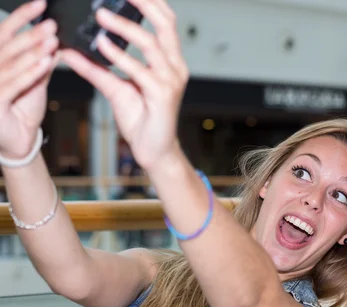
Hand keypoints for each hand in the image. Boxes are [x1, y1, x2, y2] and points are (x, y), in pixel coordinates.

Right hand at [0, 0, 58, 158]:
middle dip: (30, 34)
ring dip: (32, 51)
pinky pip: (15, 84)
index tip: (41, 4)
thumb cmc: (22, 109)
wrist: (19, 141)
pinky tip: (46, 63)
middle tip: (51, 25)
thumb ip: (40, 60)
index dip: (21, 17)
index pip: (4, 33)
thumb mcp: (34, 80)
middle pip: (7, 46)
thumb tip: (55, 39)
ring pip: (10, 64)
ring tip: (51, 40)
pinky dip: (31, 72)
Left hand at [60, 0, 188, 169]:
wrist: (154, 150)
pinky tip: (102, 46)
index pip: (166, 22)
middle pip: (166, 25)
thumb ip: (93, 68)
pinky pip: (140, 70)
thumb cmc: (142, 120)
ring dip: (123, 27)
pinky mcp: (163, 95)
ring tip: (100, 16)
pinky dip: (120, 56)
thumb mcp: (115, 88)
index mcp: (169, 61)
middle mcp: (175, 67)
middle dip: (144, 5)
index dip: (152, 3)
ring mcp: (171, 80)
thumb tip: (68, 52)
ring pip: (151, 44)